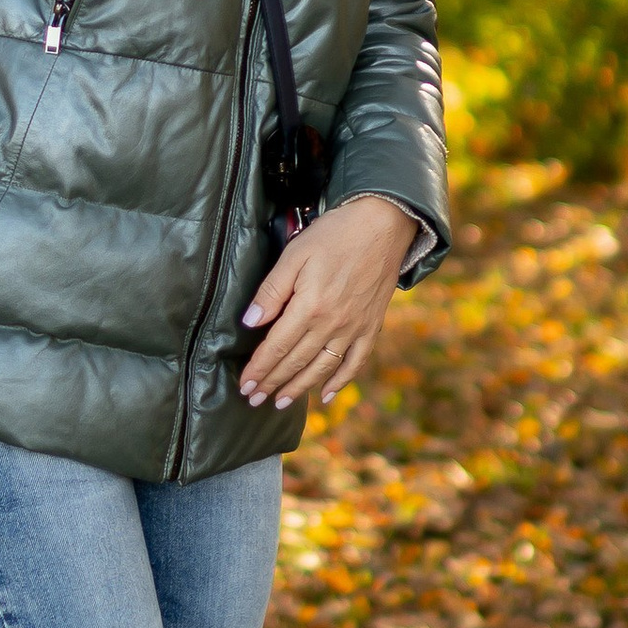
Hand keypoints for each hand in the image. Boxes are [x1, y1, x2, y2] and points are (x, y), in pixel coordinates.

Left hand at [239, 193, 419, 408]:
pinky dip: (341, 381)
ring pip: (322, 368)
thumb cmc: (334, 234)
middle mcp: (332, 324)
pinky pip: (355, 362)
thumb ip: (272, 290)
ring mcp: (355, 328)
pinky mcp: (371, 326)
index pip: (276, 347)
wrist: (383, 225)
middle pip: (296, 362)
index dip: (258, 369)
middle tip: (254, 400)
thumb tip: (250, 322)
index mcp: (310, 307)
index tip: (245, 385)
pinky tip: (326, 395)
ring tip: (281, 402)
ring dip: (300, 388)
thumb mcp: (294, 254)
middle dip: (272, 383)